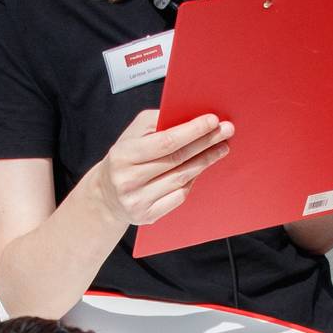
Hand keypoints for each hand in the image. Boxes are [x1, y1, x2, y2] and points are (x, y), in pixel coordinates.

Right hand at [89, 109, 235, 227]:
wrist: (106, 195)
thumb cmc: (125, 158)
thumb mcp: (131, 135)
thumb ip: (156, 123)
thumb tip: (189, 116)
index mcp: (123, 155)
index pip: (165, 141)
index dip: (192, 131)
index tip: (213, 120)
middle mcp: (128, 180)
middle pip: (177, 160)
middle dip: (205, 143)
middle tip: (227, 131)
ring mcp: (138, 200)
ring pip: (181, 178)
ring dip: (205, 161)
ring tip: (221, 148)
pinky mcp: (147, 216)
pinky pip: (179, 196)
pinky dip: (193, 180)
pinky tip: (201, 168)